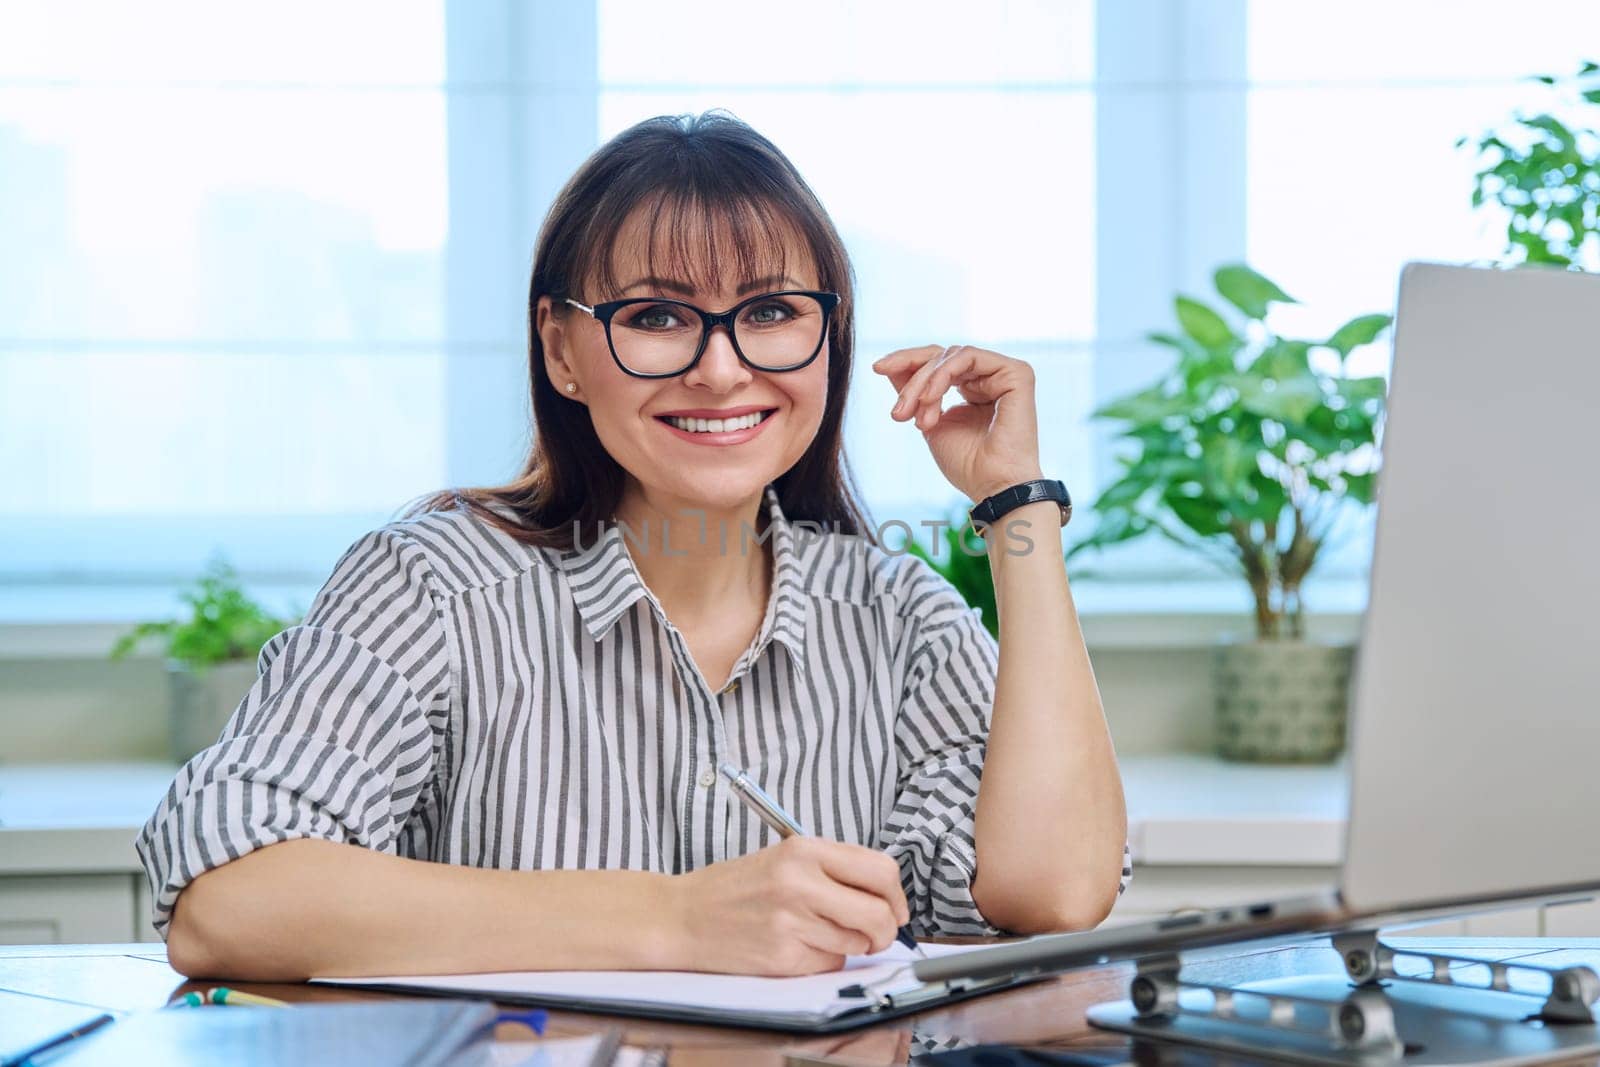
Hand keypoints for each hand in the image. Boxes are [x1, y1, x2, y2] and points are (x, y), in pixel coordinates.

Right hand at [669, 836, 910, 975]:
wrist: (683, 917)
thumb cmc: (734, 888)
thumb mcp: (783, 857)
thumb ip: (832, 869)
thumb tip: (885, 895)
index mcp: (803, 850)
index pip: (879, 870)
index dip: (895, 895)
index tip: (893, 907)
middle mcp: (800, 882)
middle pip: (878, 912)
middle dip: (886, 929)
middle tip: (875, 933)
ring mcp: (791, 922)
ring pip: (857, 943)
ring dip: (849, 945)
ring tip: (817, 932)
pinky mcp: (783, 957)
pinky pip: (830, 964)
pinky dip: (823, 960)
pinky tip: (796, 946)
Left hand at [872, 344, 1043, 501]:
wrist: (993, 486)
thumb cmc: (967, 464)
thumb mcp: (930, 423)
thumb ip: (915, 393)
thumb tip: (887, 366)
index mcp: (973, 388)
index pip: (937, 362)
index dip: (906, 361)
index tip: (877, 368)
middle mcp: (989, 377)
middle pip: (941, 355)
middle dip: (912, 379)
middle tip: (898, 412)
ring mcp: (1004, 373)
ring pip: (950, 356)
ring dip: (925, 384)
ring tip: (918, 418)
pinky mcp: (1016, 373)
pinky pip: (968, 357)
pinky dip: (942, 375)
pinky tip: (929, 398)